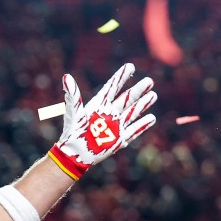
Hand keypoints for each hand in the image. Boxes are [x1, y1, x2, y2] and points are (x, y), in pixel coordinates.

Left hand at [48, 63, 156, 179]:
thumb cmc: (73, 132)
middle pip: (127, 98)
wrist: (75, 154)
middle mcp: (109, 113)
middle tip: (149, 81)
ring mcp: (116, 126)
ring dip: (143, 104)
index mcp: (99, 104)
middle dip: (138, 90)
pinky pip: (134, 131)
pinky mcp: (119, 139)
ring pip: (132, 112)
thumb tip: (66, 77)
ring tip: (153, 95)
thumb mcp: (74, 112)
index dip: (121, 77)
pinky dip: (143, 125)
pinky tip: (152, 118)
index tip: (130, 66)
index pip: (112, 87)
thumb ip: (73, 95)